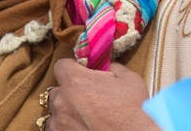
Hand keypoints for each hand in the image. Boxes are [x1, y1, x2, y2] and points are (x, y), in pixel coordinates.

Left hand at [45, 58, 159, 130]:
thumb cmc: (133, 112)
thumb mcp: (129, 79)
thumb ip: (113, 68)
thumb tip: (109, 67)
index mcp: (76, 81)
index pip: (61, 66)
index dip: (72, 69)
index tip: (81, 73)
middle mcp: (62, 101)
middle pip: (57, 91)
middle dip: (70, 93)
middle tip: (88, 99)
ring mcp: (59, 124)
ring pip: (56, 114)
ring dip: (67, 114)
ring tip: (86, 118)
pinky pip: (57, 130)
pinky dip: (68, 129)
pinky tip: (84, 128)